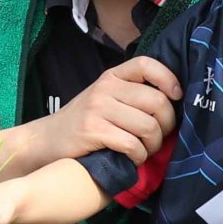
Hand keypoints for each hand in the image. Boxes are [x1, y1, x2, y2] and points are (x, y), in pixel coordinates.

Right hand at [36, 57, 180, 164]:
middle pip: (157, 101)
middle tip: (159, 138)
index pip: (146, 65)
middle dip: (167, 125)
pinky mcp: (93, 131)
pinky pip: (132, 144)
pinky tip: (131, 158)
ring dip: (153, 145)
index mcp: (111, 77)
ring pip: (148, 126)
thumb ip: (130, 95)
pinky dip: (138, 156)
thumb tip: (173, 103)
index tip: (176, 97)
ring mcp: (98, 109)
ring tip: (144, 151)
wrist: (46, 141)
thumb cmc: (82, 122)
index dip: (168, 79)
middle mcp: (105, 88)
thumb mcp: (104, 99)